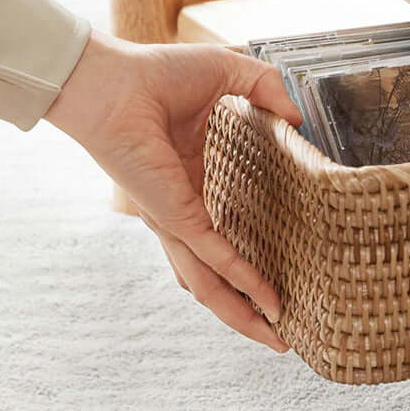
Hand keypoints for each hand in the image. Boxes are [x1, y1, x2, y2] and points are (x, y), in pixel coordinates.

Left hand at [47, 30, 302, 352]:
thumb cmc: (154, 72)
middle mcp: (183, 214)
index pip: (221, 238)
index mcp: (192, 185)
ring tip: (277, 338)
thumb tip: (298, 117)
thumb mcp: (230, 73)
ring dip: (243, 316)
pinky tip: (268, 300)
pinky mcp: (176, 217)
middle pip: (215, 280)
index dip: (248, 264)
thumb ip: (268, 90)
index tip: (279, 280)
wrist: (111, 79)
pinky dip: (243, 281)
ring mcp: (177, 221)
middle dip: (247, 313)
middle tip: (281, 334)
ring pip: (211, 285)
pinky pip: (215, 257)